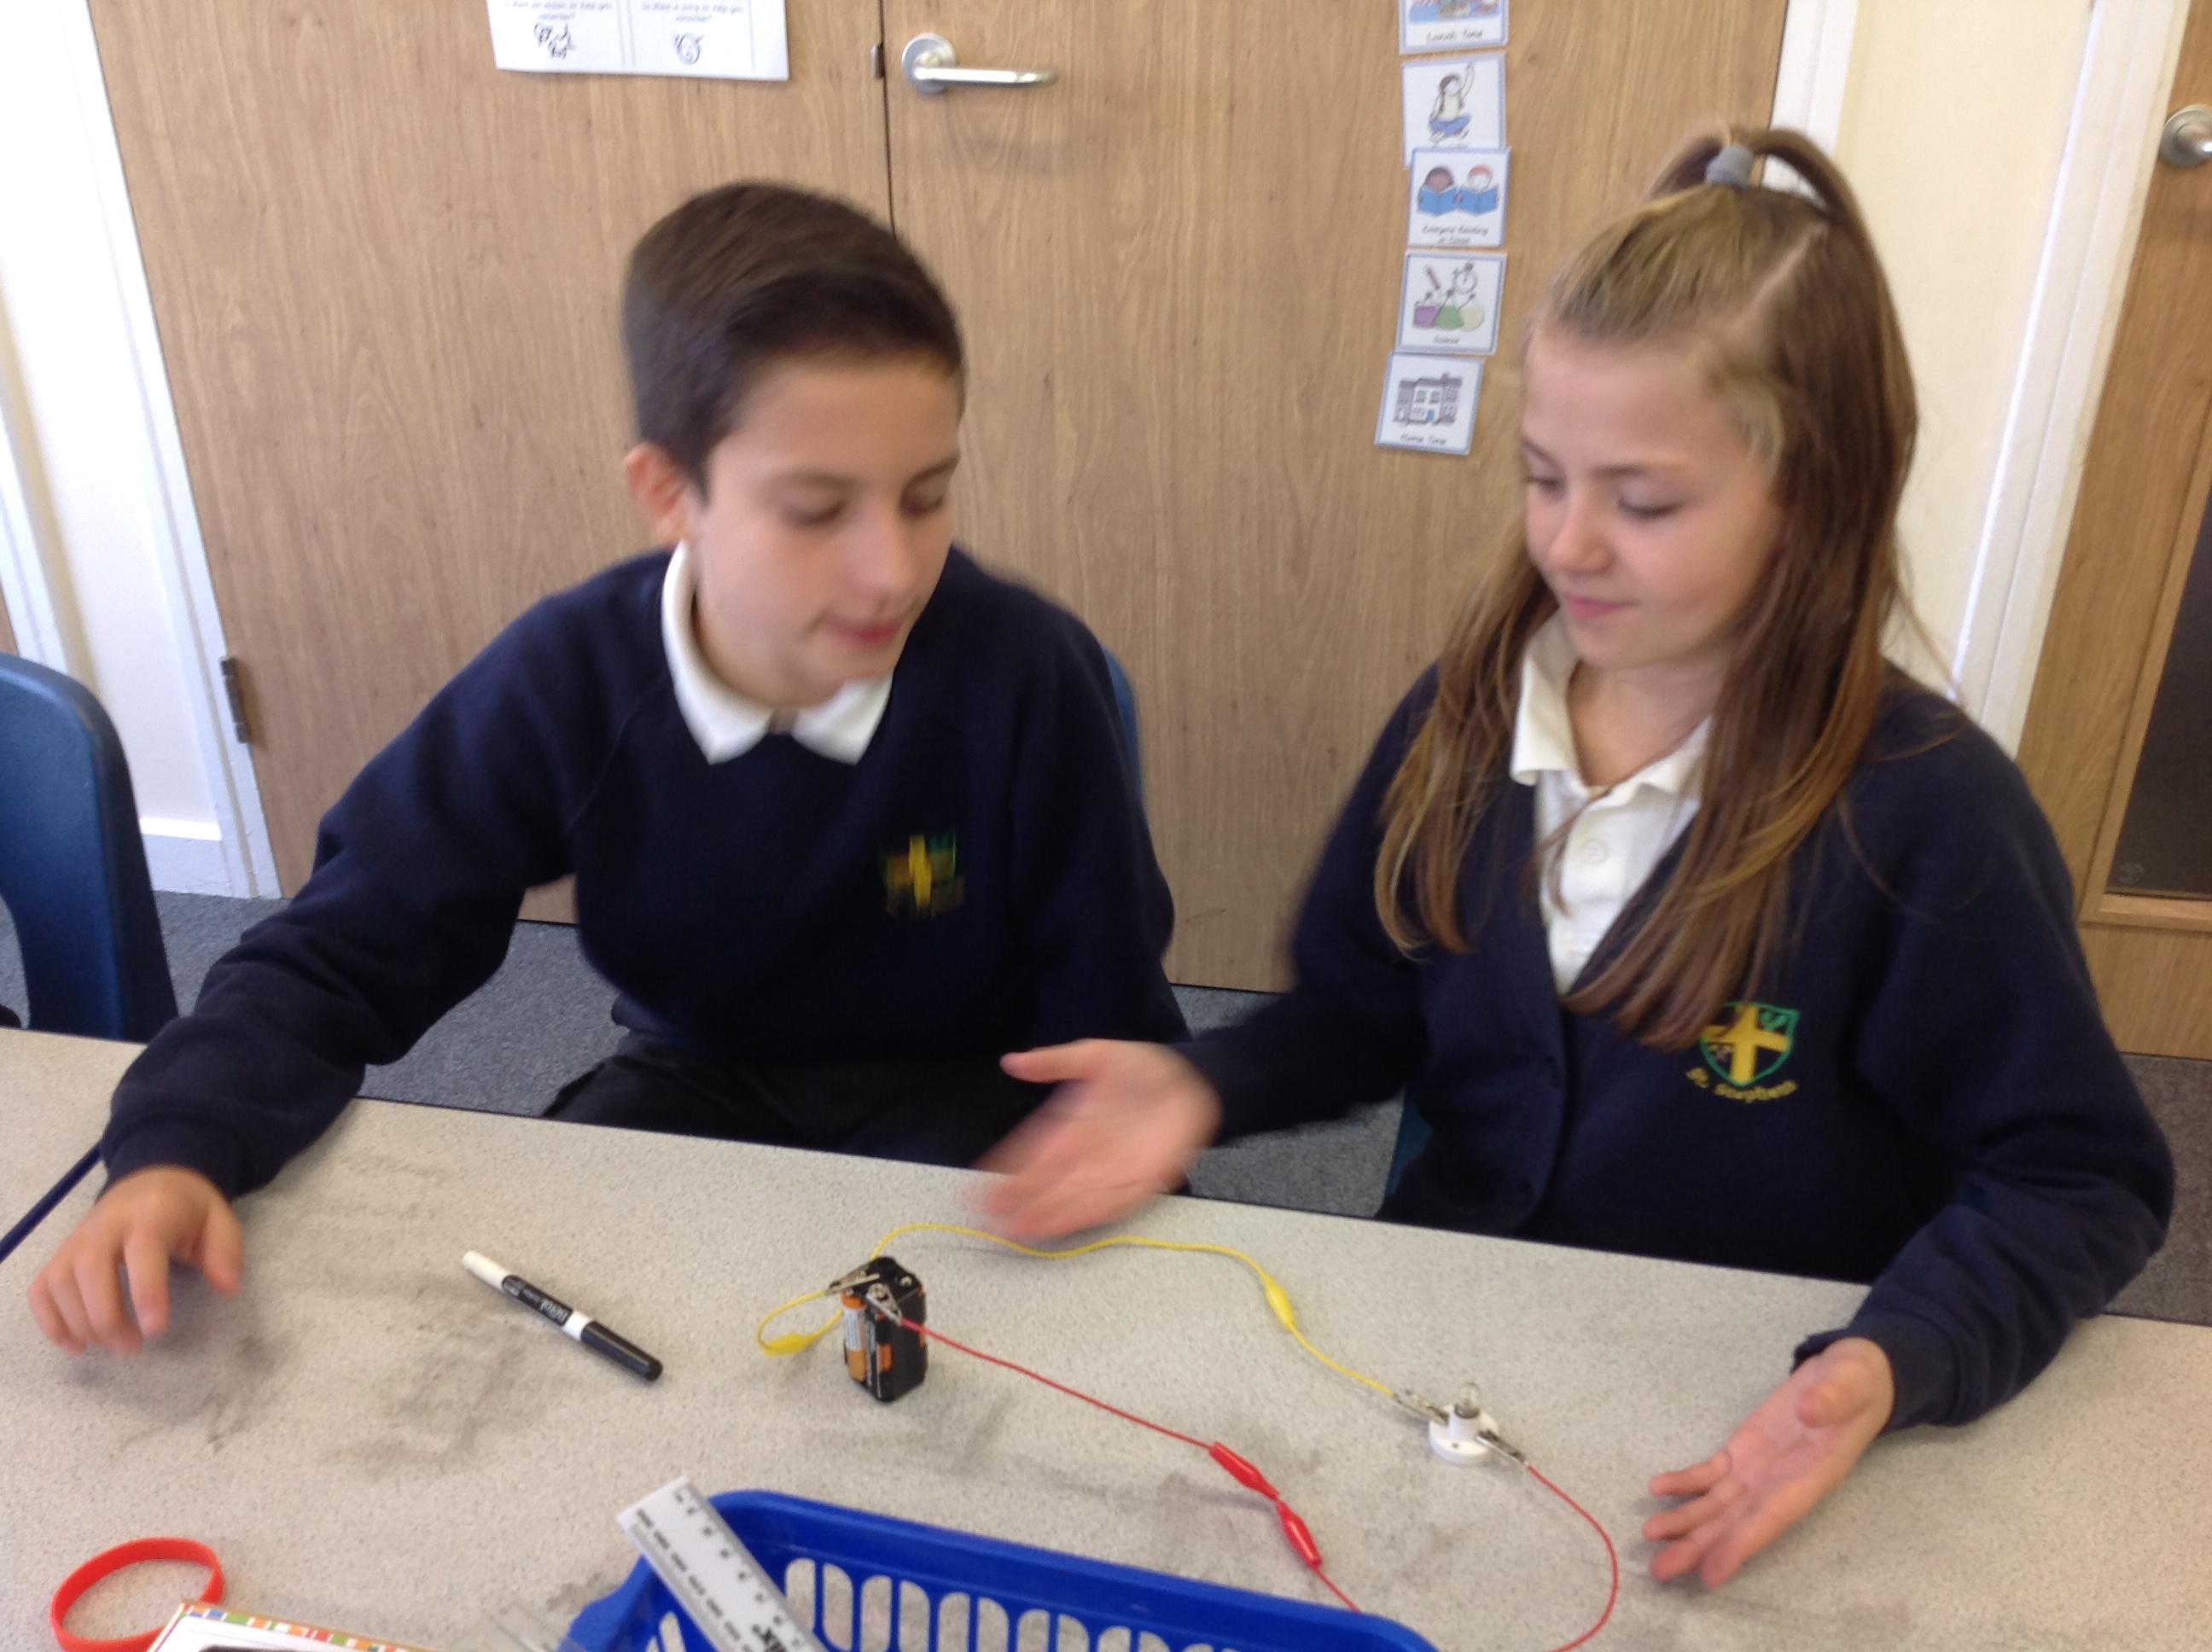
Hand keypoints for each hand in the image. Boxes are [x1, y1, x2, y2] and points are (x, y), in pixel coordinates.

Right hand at [27, 1166, 241, 1355]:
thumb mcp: (220, 1219)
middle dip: (107, 1316)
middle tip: (133, 1348)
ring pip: (61, 1281)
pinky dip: (51, 1321)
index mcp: (152, 1213)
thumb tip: (228, 1288)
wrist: (152, 1178)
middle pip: (90, 1269)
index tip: (156, 1329)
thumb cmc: (188, 1208)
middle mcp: (106, 1223)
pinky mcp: (61, 1254)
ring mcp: (78, 1238)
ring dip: (80, 1323)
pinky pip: (42, 1288)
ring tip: (113, 1347)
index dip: (147, 1290)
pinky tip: (77, 1344)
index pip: (142, 1249)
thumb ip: (226, 1252)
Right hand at [979, 1041, 1222, 1239]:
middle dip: (1019, 1201)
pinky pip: (1109, 1204)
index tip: (982, 1185)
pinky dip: (1086, 1215)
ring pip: (1071, 1198)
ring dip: (1046, 1215)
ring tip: (1020, 1229)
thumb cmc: (1144, 1068)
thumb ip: (1055, 1061)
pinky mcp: (1139, 1182)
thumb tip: (1012, 1061)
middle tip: (991, 1217)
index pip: (1031, 1152)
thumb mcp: (1095, 1055)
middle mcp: (1086, 1153)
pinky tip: (1063, 1225)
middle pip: (1046, 1183)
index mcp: (1070, 1125)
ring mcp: (1110, 1170)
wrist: (1195, 1081)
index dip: (1006, 1170)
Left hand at [1644, 1336, 1893, 1586]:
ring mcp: (1758, 1470)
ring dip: (1684, 1521)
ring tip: (1649, 1536)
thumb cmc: (1857, 1383)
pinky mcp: (1743, 1451)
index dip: (1741, 1547)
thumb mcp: (1851, 1383)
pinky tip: (1657, 1488)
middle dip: (1698, 1547)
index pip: (1771, 1518)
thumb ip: (1833, 1399)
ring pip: (1717, 1504)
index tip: (1710, 1575)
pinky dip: (1684, 1482)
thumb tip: (1809, 1410)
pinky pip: (1709, 1472)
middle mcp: (1780, 1484)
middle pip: (1735, 1523)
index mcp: (1811, 1477)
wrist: (1849, 1374)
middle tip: (1659, 1571)